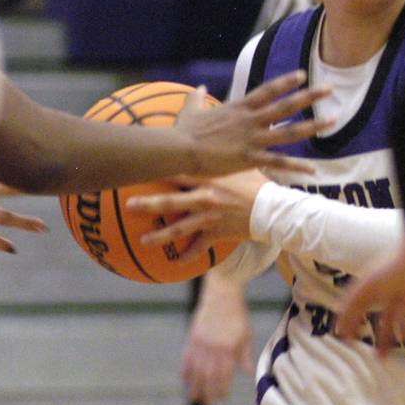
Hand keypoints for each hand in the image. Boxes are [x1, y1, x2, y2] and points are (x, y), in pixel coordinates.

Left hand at [128, 170, 267, 262]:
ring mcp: (209, 217)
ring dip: (160, 235)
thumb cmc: (259, 184)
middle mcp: (205, 196)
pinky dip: (187, 255)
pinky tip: (175, 262)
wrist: (275, 209)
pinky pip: (198, 247)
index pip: (179, 170)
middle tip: (129, 205)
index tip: (141, 167)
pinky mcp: (217, 233)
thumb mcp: (242, 164)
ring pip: (179, 227)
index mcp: (209, 177)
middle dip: (148, 203)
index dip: (160, 168)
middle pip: (171, 200)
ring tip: (143, 241)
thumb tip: (221, 142)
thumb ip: (226, 156)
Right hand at [175, 70, 331, 175]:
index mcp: (238, 107)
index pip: (267, 90)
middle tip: (329, 89)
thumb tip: (198, 87)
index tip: (302, 75)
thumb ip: (196, 97)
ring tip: (332, 122)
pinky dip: (297, 167)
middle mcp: (249, 120)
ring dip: (312, 126)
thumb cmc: (182, 132)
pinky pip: (278, 163)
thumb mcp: (190, 109)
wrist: (179, 149)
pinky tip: (313, 171)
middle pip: (285, 105)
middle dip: (309, 97)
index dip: (286, 82)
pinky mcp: (249, 159)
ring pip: (288, 132)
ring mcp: (252, 139)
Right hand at [182, 274, 252, 404]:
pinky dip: (185, 371)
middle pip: (208, 377)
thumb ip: (244, 354)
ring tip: (195, 398)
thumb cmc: (237, 314)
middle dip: (208, 393)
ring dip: (195, 386)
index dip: (222, 389)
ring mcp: (201, 344)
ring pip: (196, 371)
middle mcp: (213, 349)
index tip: (222, 398)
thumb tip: (248, 371)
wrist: (222, 294)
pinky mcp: (192, 337)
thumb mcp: (245, 334)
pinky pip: (186, 358)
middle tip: (207, 403)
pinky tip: (185, 380)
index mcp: (228, 349)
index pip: (223, 376)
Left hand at [337, 223, 404, 354]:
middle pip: (388, 313)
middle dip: (385, 334)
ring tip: (347, 338)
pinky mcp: (373, 279)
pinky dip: (347, 314)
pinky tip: (340, 329)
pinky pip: (355, 299)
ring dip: (358, 322)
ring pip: (367, 305)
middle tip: (380, 355)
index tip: (404, 339)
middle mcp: (401, 285)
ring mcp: (386, 282)